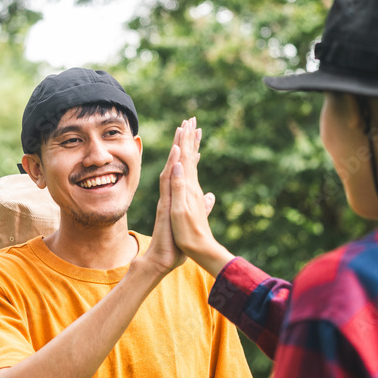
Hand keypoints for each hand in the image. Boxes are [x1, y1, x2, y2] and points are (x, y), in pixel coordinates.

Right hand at [164, 118, 232, 276]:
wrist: (166, 257)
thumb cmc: (181, 243)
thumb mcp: (195, 220)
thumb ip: (201, 205)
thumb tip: (210, 195)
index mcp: (185, 193)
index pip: (188, 165)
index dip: (191, 147)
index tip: (195, 130)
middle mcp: (177, 191)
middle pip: (181, 160)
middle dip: (185, 139)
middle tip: (189, 120)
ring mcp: (171, 197)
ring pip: (175, 165)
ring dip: (179, 146)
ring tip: (182, 129)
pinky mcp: (167, 204)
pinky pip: (169, 179)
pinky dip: (173, 165)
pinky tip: (176, 154)